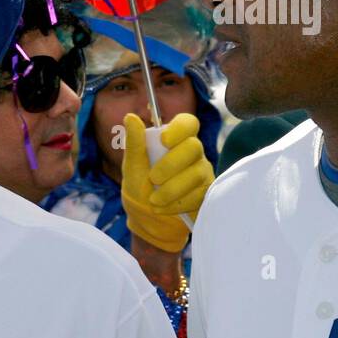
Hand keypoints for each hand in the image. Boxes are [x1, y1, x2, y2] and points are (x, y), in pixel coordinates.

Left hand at [121, 112, 213, 252]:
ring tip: (153, 200)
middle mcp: (192, 153)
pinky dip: (177, 203)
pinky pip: (200, 194)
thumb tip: (130, 117)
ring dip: (171, 189)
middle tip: (152, 179)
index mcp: (174, 140)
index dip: (180, 128)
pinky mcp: (207, 193)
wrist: (147, 220)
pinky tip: (163, 208)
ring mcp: (202, 172)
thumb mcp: (132, 166)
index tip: (164, 140)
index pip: (188, 122)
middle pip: (193, 147)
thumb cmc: (140, 188)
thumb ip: (134, 143)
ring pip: (196, 174)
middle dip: (170, 165)